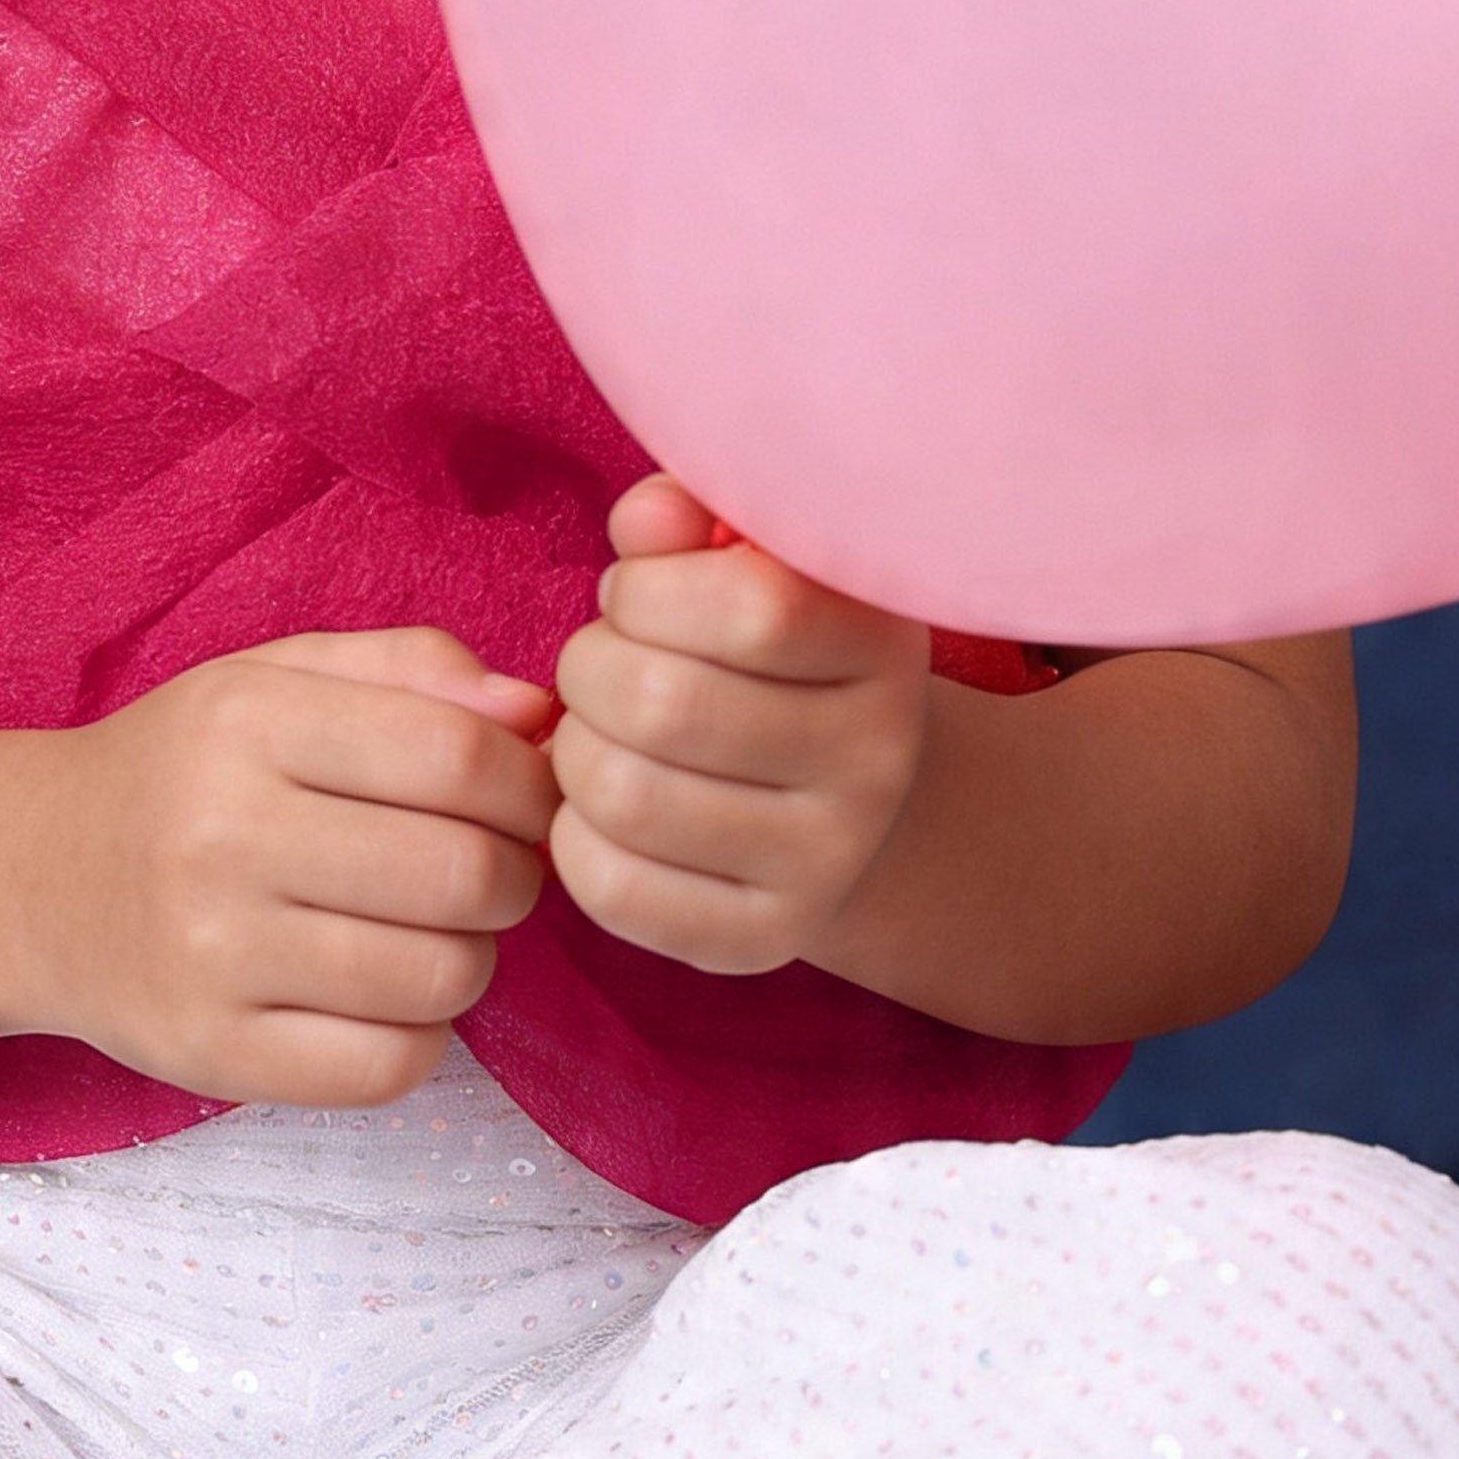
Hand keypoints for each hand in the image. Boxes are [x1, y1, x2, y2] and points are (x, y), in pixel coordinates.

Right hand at [28, 630, 557, 1106]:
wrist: (35, 879)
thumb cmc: (188, 770)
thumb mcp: (277, 678)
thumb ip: (412, 670)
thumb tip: (539, 714)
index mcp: (247, 723)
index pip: (459, 756)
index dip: (530, 784)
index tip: (527, 799)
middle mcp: (219, 837)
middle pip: (465, 873)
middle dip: (516, 874)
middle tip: (492, 870)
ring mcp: (209, 957)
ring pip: (443, 977)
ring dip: (474, 956)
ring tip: (431, 929)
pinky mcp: (211, 1055)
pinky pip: (390, 1067)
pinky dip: (421, 1035)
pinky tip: (386, 996)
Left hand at [547, 477, 931, 973]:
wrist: (839, 794)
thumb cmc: (765, 652)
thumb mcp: (750, 562)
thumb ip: (693, 518)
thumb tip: (646, 522)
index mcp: (884, 642)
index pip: (754, 607)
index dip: (649, 590)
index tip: (636, 594)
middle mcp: (877, 759)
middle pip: (665, 705)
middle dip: (592, 668)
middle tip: (602, 666)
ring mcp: (827, 861)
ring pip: (625, 796)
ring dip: (574, 750)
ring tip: (599, 732)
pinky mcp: (762, 940)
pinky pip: (613, 888)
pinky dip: (574, 836)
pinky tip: (603, 807)